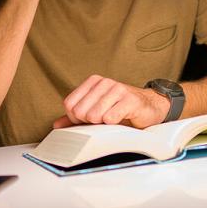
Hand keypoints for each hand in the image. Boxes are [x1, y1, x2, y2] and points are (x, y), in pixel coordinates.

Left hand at [53, 75, 170, 128]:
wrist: (150, 107)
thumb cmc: (122, 109)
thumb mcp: (97, 111)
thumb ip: (76, 117)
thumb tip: (56, 125)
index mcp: (93, 82)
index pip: (69, 104)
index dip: (76, 118)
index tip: (88, 120)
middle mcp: (104, 82)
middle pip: (80, 112)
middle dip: (89, 123)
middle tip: (103, 121)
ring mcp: (117, 89)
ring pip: (94, 116)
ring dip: (102, 125)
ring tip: (113, 120)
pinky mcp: (130, 100)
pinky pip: (110, 118)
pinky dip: (113, 125)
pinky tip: (121, 120)